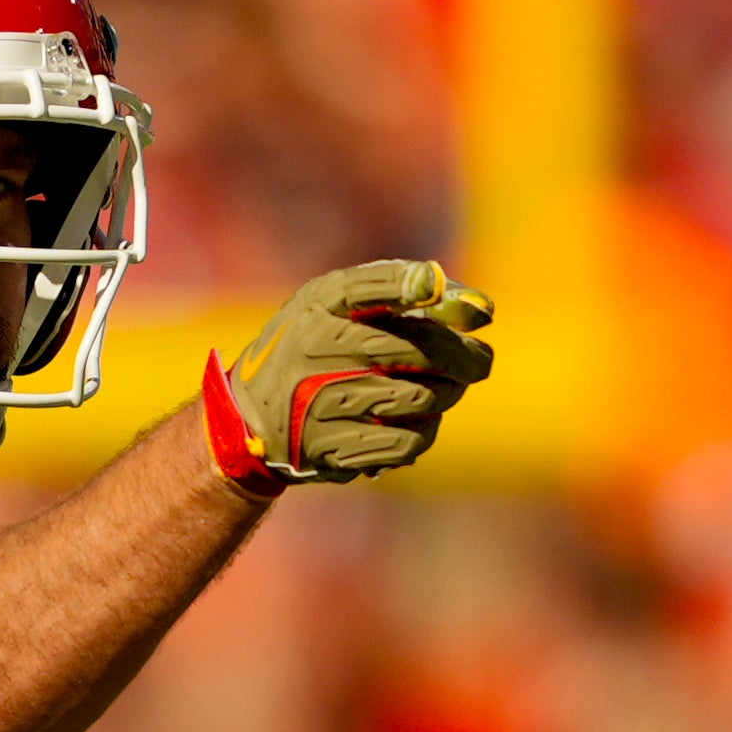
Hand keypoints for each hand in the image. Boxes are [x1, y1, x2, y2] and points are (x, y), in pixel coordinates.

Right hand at [203, 259, 493, 491]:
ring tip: (441, 391)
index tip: (459, 299)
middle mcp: (314, 348)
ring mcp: (321, 400)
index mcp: (317, 304)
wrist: (249, 418)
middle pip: (416, 348)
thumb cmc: (312, 350)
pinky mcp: (329, 446)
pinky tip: (416, 423)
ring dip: (444, 395)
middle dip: (462, 356)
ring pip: (421, 397)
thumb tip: (482, 310)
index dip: (416, 287)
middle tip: (481, 362)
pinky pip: (407, 441)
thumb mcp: (337, 308)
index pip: (374, 285)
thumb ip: (405, 294)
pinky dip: (423, 431)